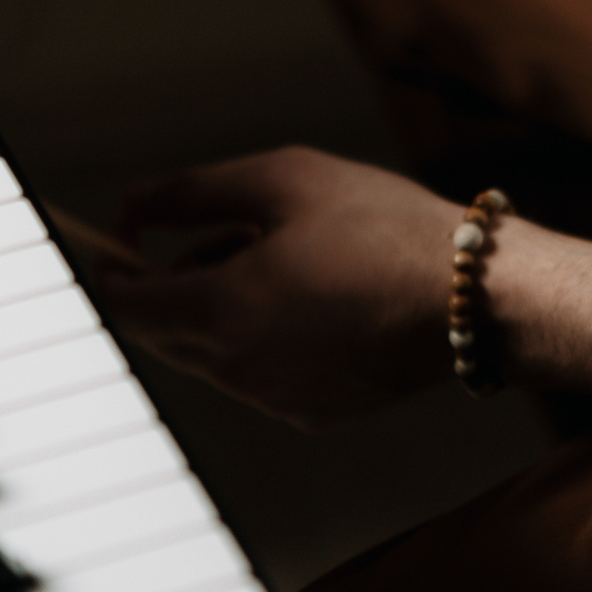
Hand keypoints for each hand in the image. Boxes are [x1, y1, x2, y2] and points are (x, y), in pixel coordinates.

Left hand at [99, 147, 460, 429]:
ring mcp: (276, 399)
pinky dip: (262, 337)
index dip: (113, 267)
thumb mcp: (282, 179)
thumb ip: (191, 191)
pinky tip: (315, 296)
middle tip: (226, 232)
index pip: (126, 304)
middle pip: (163, 333)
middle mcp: (238, 370)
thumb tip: (133, 205)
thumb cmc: (384, 227)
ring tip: (285, 255)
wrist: (477, 298)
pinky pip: (258, 373)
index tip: (125, 238)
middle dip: (174, 282)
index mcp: (220, 312)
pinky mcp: (313, 412)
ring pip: (211, 353)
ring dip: (219, 307)